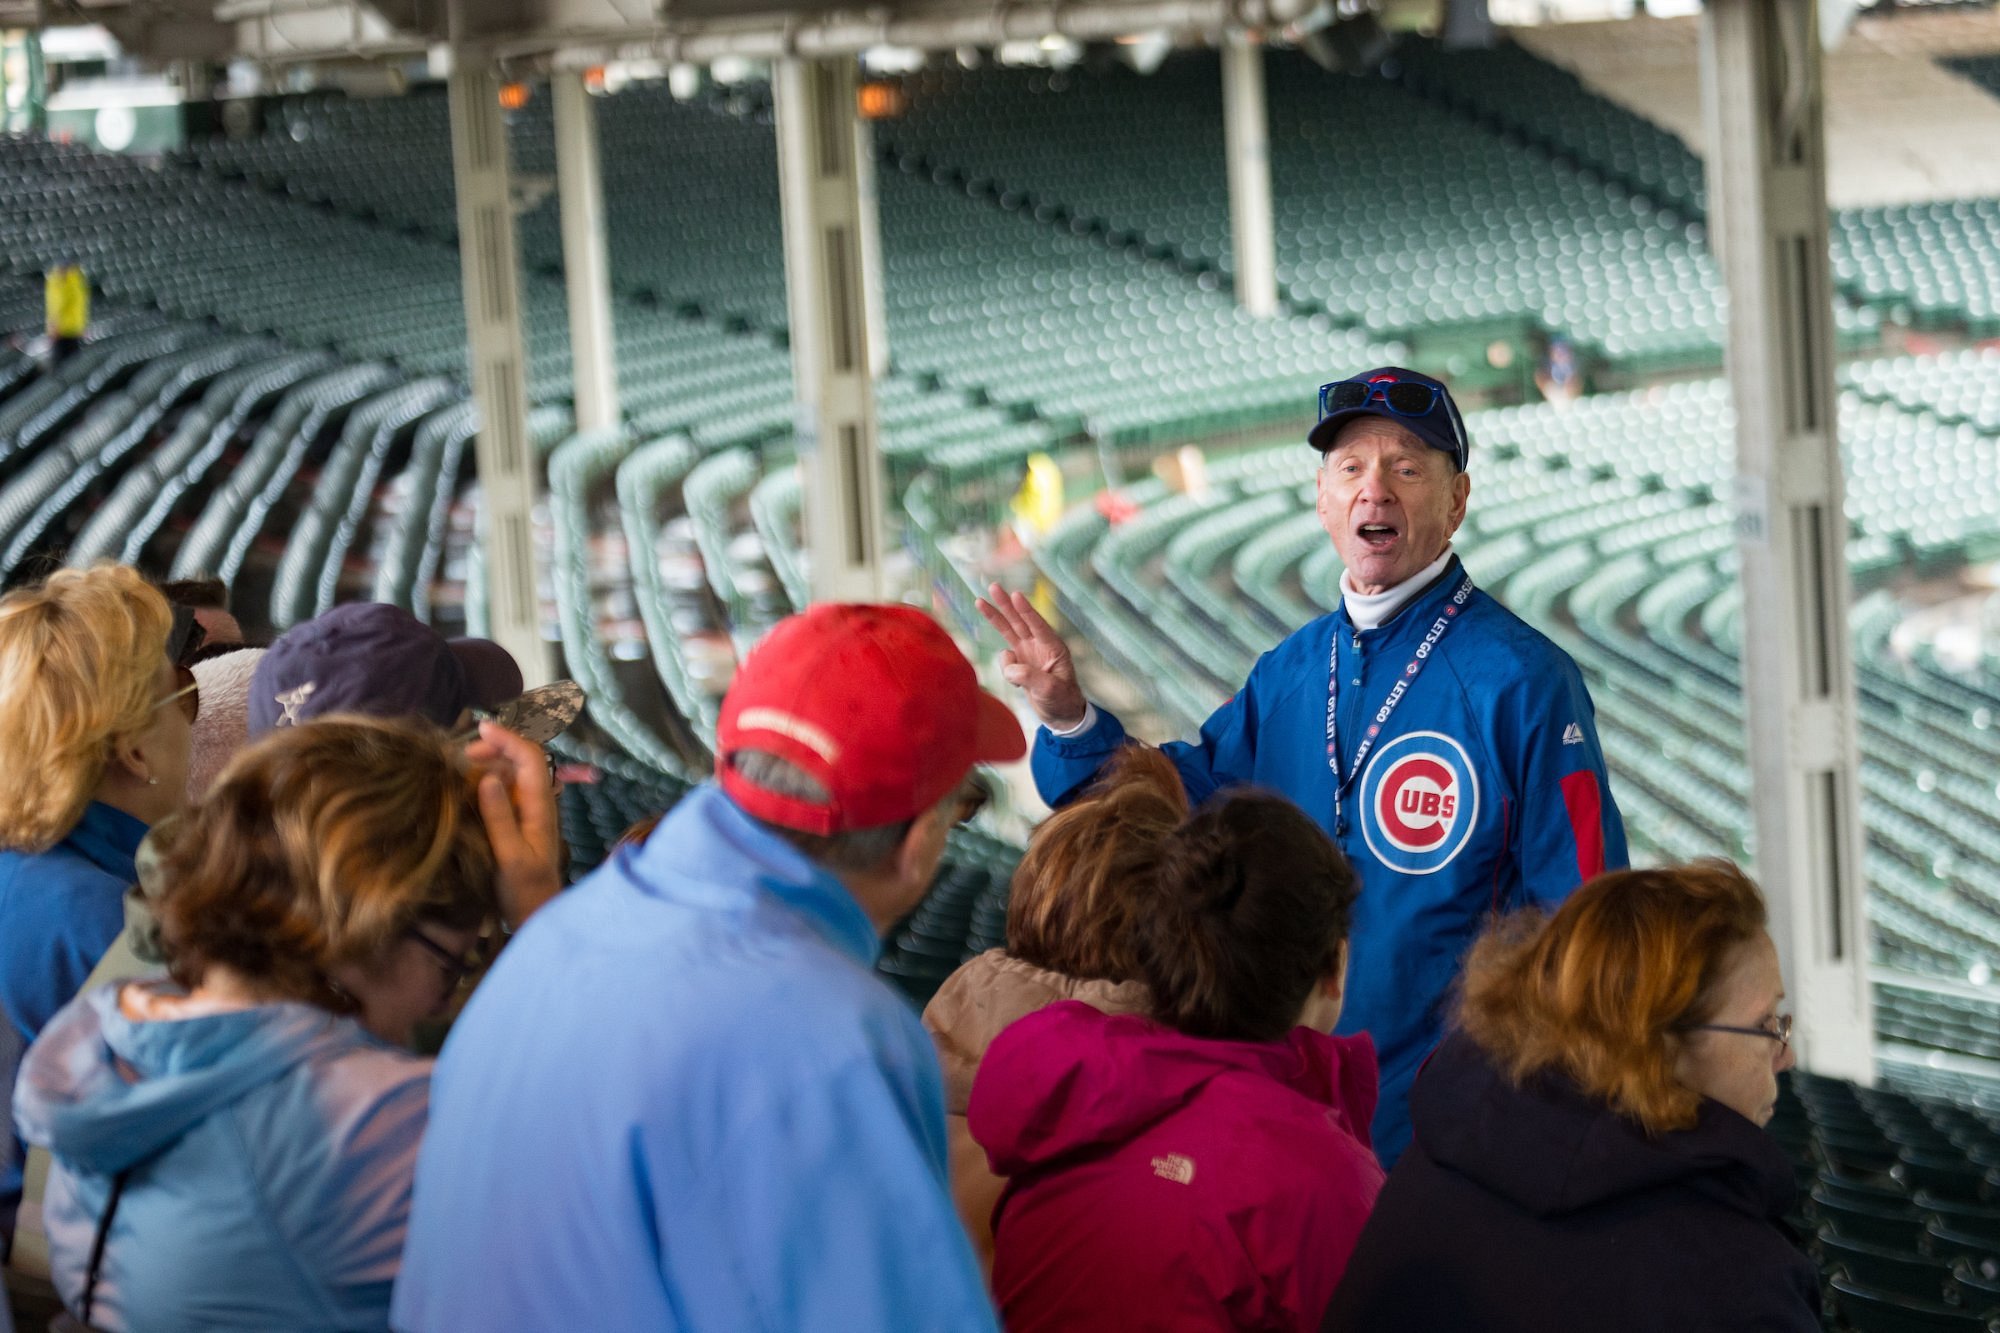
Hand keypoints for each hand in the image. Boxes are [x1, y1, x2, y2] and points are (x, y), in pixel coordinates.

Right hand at [467, 720, 563, 929]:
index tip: (481, 728)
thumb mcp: (508, 856)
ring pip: (510, 772)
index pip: (531, 757)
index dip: (508, 738)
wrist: (536, 915)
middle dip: (493, 749)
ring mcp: (528, 810)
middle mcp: (537, 801)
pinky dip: (485, 782)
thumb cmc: (524, 890)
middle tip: (460, 759)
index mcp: (540, 805)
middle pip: (520, 759)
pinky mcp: (517, 820)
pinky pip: (503, 790)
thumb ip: (499, 817)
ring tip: (458, 772)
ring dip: (487, 764)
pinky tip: (465, 790)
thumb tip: (488, 776)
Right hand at [975, 583, 1088, 730]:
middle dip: (1006, 604)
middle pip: (1019, 621)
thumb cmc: (1062, 700)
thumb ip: (1031, 677)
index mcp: (1054, 648)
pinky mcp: (1019, 662)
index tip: (1017, 595)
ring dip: (995, 617)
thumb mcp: (1050, 690)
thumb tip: (1011, 668)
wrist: (1060, 715)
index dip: (1027, 611)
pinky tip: (1019, 685)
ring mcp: (1028, 652)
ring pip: (1008, 630)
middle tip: (994, 587)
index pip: (1038, 626)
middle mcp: (1040, 645)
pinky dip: (1007, 670)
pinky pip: (1004, 658)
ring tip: (980, 601)